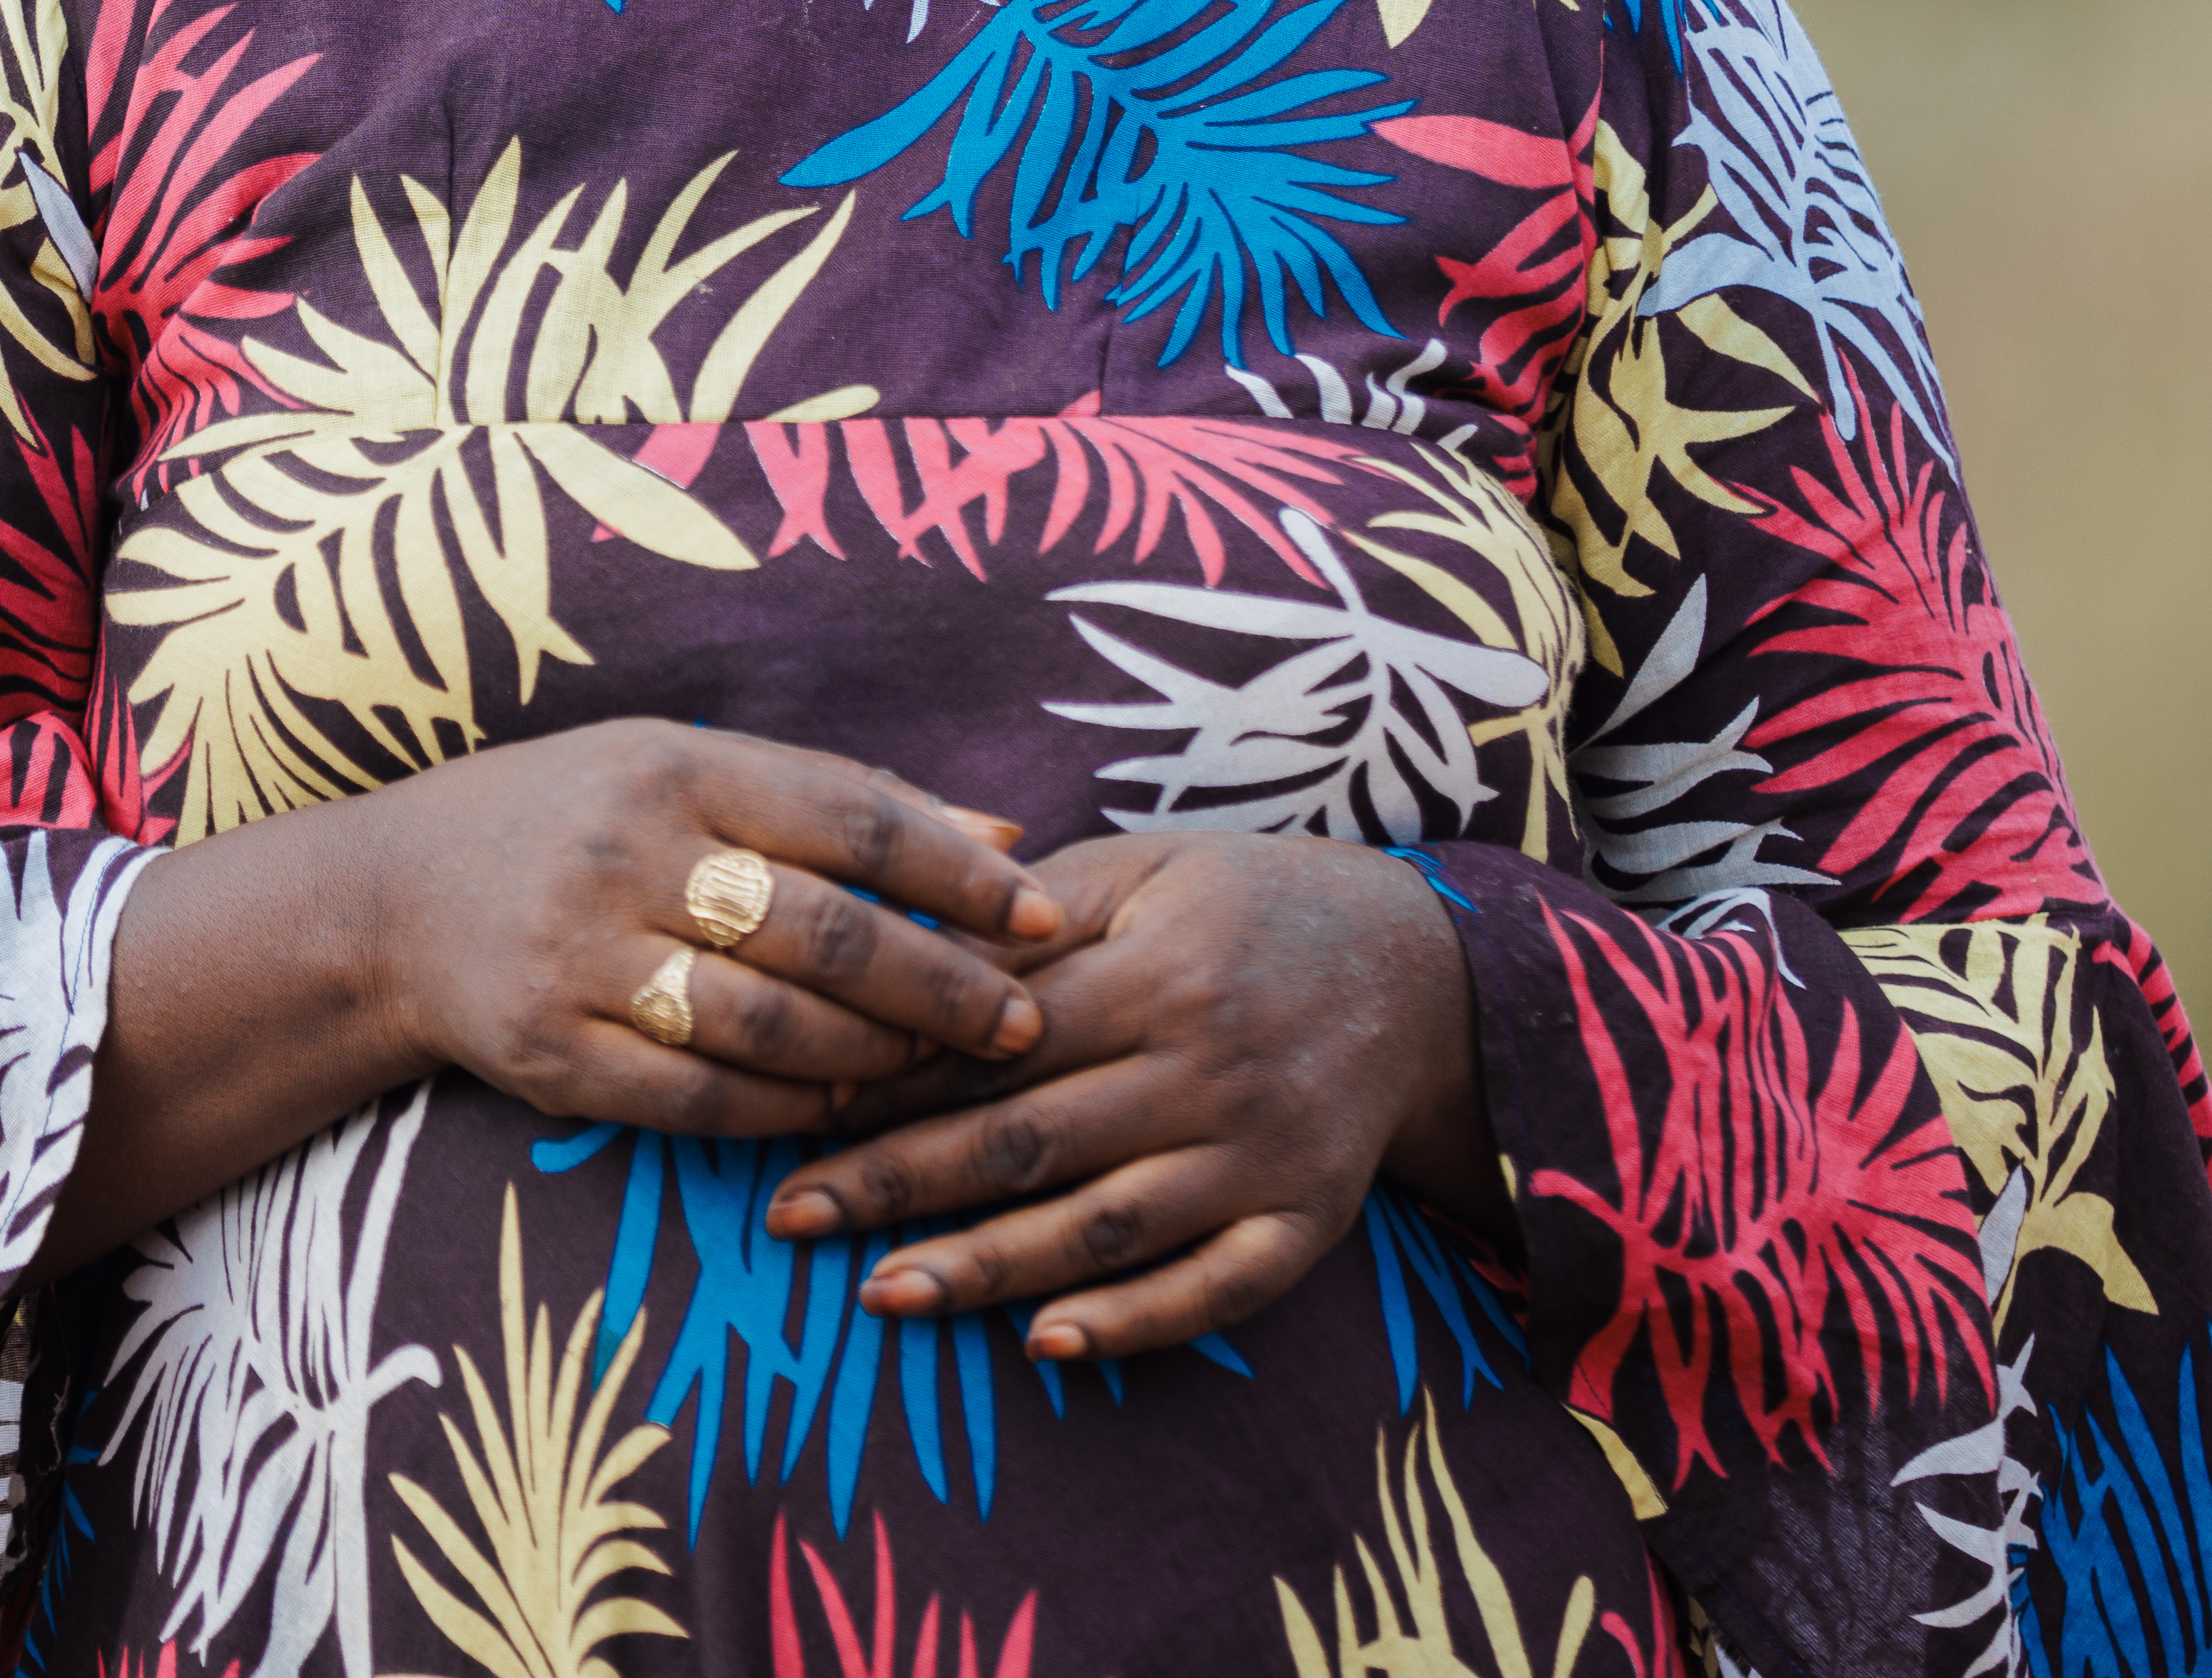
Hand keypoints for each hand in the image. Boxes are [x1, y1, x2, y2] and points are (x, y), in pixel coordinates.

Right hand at [354, 721, 1065, 1141]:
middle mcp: (626, 856)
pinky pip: (699, 1099)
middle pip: (825, 933)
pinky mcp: (550, 1054)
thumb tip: (1006, 835)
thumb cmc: (577, 817)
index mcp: (673, 768)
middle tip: (1022, 1023)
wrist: (393, 900)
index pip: (854, 820)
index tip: (1043, 918)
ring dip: (876, 1058)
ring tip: (941, 1069)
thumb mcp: (689, 767)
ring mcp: (581, 960)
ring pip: (771, 1027)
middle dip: (943, 986)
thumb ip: (841, 798)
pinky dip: (786, 1111)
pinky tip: (842, 1107)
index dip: (962, 875)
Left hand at [761, 831, 1494, 1360]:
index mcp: (1161, 970)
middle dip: (901, 1184)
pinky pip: (1216, 1290)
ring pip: (1105, 1227)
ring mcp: (1263, 1155)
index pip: (999, 1042)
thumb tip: (897, 949)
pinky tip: (1045, 1342)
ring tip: (879, 1294)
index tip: (800, 1112)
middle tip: (793, 1219)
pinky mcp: (1309, 1223)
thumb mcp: (1145, 869)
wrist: (1418, 968)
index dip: (895, 1081)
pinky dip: (1133, 1322)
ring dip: (986, 1270)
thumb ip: (1028, 916)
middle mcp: (1211, 1068)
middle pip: (1032, 1141)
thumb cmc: (1246, 904)